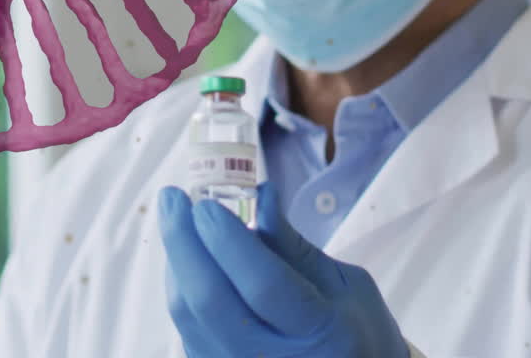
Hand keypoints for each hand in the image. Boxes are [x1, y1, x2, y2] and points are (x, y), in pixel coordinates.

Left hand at [158, 182, 409, 357]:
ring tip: (177, 223)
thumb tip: (258, 197)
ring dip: (176, 264)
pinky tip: (185, 262)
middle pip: (211, 301)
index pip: (264, 284)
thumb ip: (294, 246)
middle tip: (172, 198)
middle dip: (183, 243)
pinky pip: (188, 332)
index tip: (204, 202)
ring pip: (189, 318)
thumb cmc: (358, 330)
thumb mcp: (346, 284)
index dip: (229, 240)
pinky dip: (180, 290)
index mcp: (321, 333)